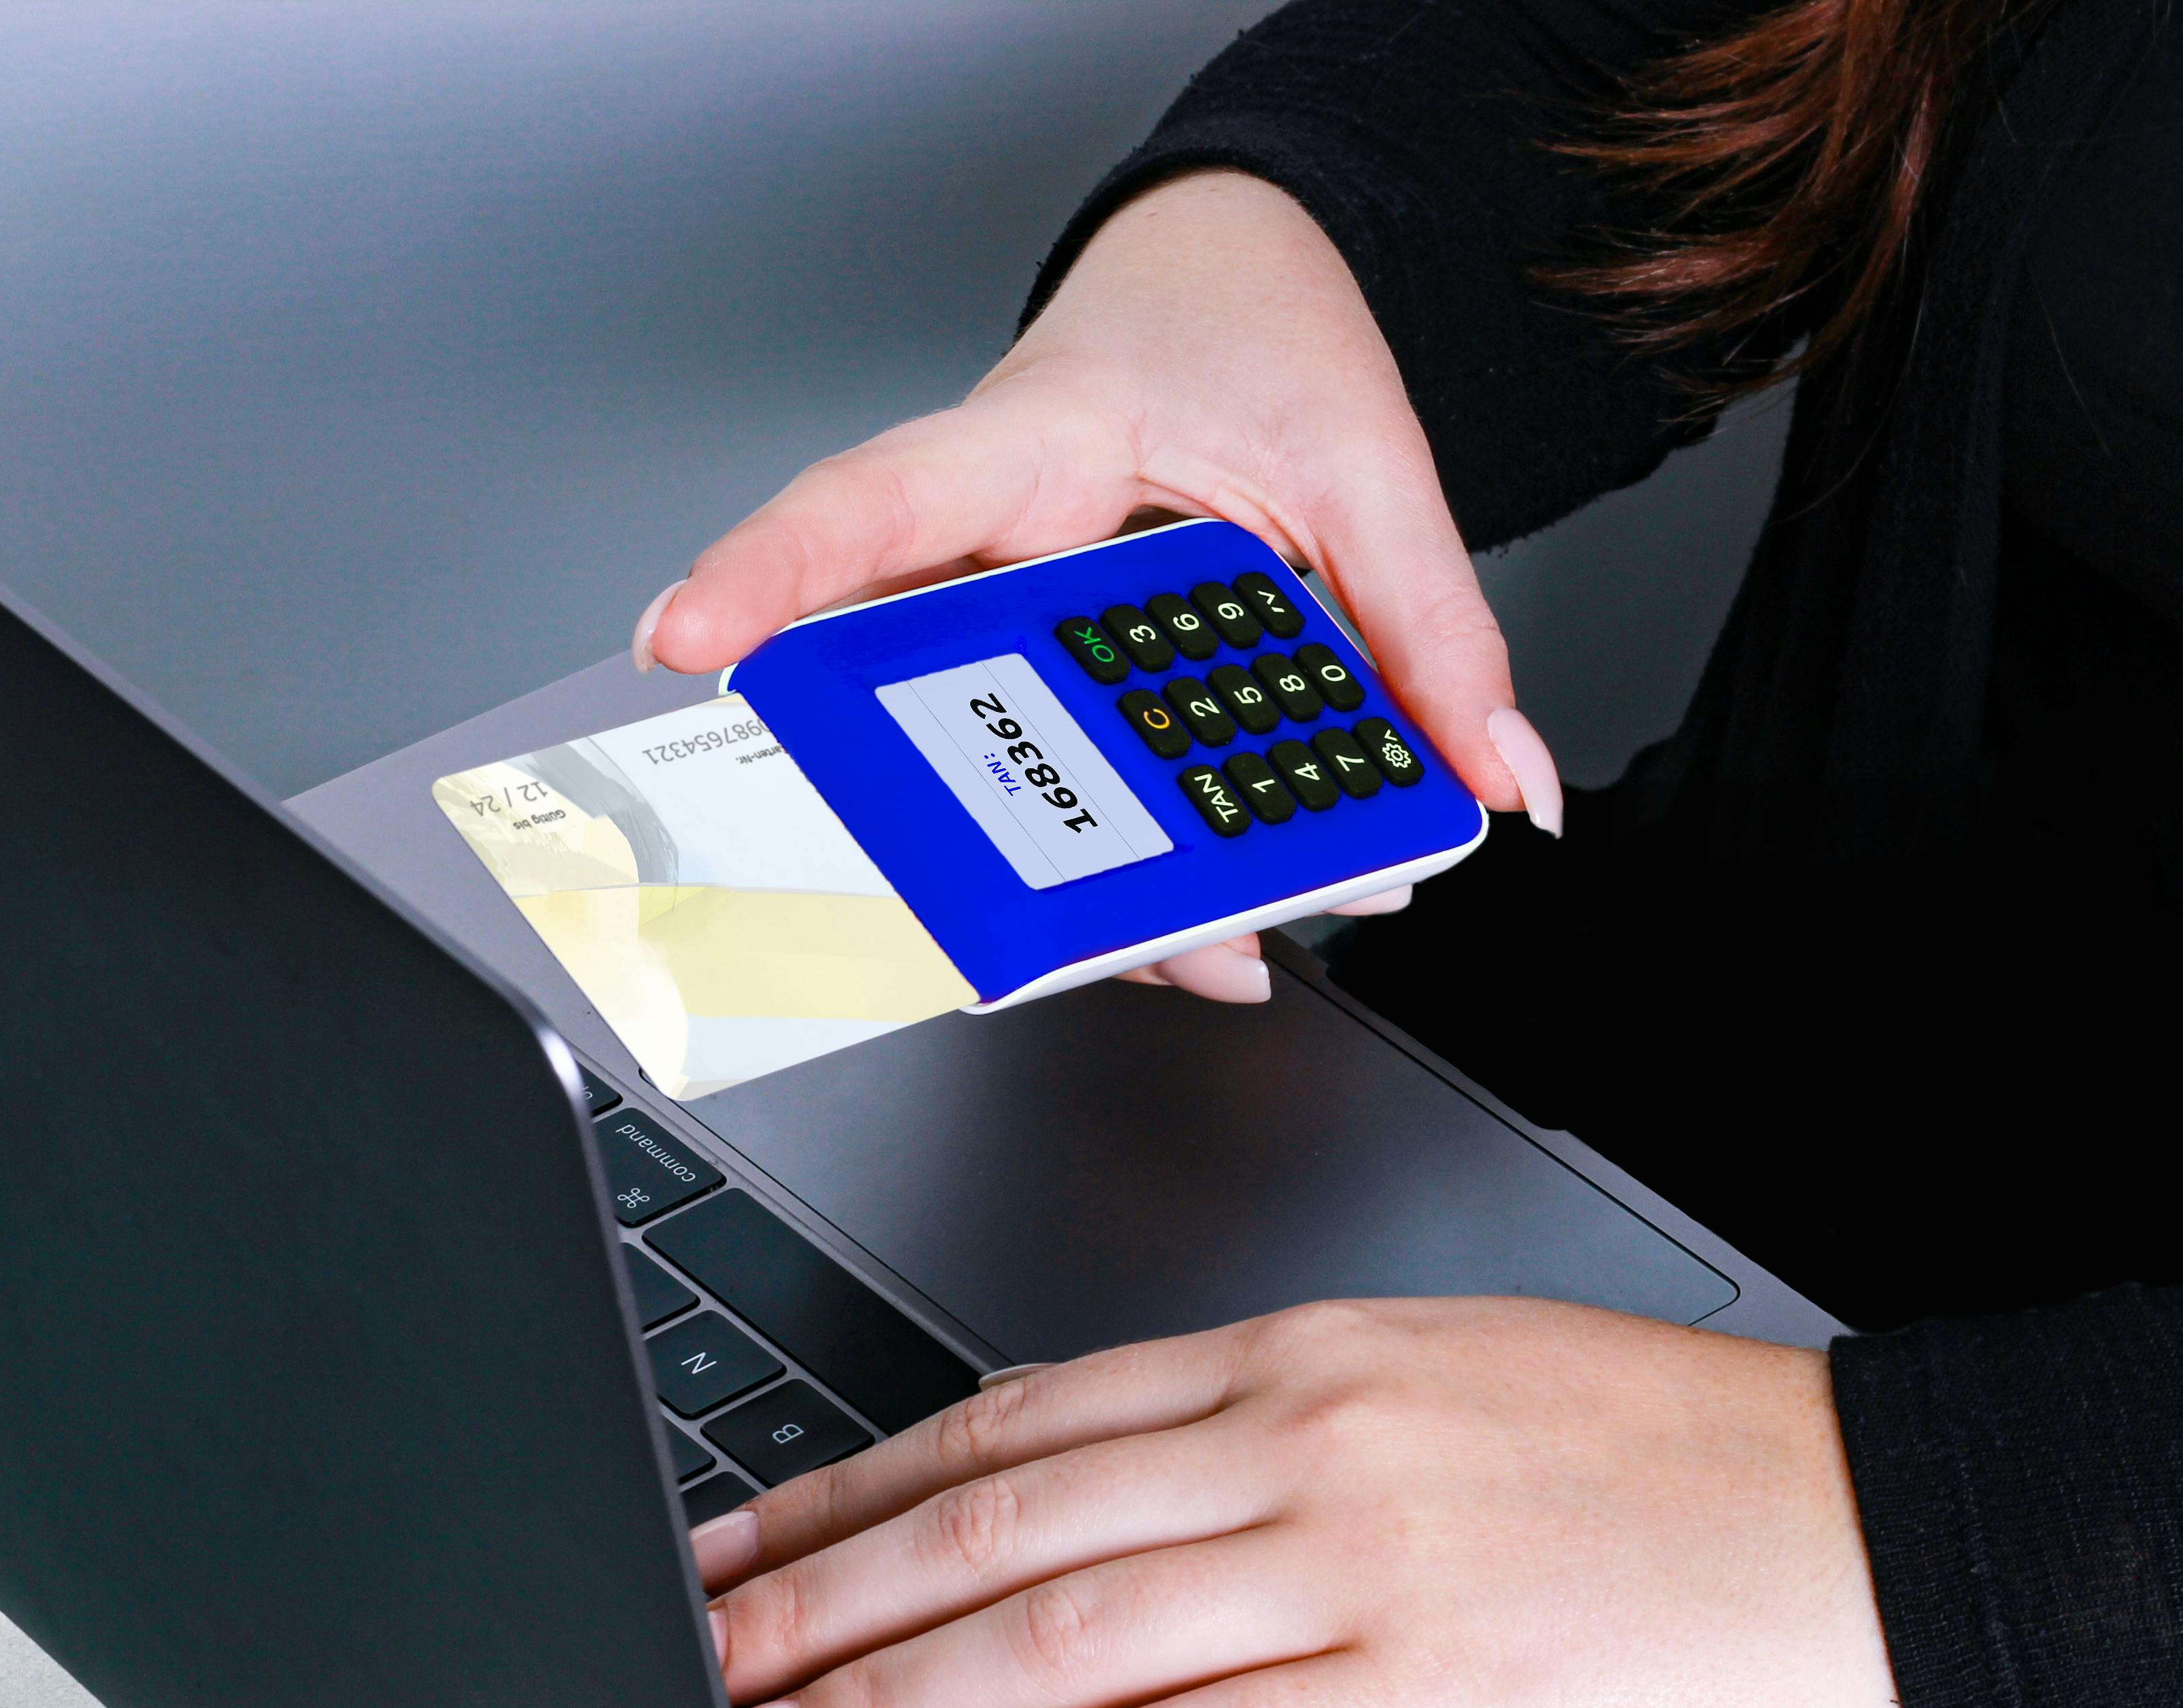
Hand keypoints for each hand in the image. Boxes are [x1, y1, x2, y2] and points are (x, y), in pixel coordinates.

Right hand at [627, 170, 1561, 1001]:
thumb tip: (1494, 772)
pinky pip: (1075, 785)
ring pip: (1005, 777)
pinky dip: (1149, 865)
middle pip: (929, 704)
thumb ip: (1434, 624)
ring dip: (1096, 884)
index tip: (688, 636)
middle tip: (1043, 929)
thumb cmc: (1250, 330)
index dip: (768, 573)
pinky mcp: (1064, 678)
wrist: (1246, 282)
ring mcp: (1016, 622)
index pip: (871, 501)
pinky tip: (1225, 919)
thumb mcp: (1367, 462)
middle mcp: (991, 547)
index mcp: (1027, 444)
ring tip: (1212, 949)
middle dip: (981, 838)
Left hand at [687, 1298, 1923, 1707]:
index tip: (758, 1537)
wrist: (1890, 1524)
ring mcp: (1356, 1558)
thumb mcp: (1471, 1391)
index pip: (1024, 1414)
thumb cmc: (1699, 1470)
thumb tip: (1145, 1510)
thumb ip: (1301, 1433)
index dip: (861, 1484)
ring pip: (1045, 1628)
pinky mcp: (1418, 1692)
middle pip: (995, 1512)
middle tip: (702, 1657)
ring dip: (879, 1702)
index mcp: (1317, 1352)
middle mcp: (1308, 1433)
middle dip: (817, 1596)